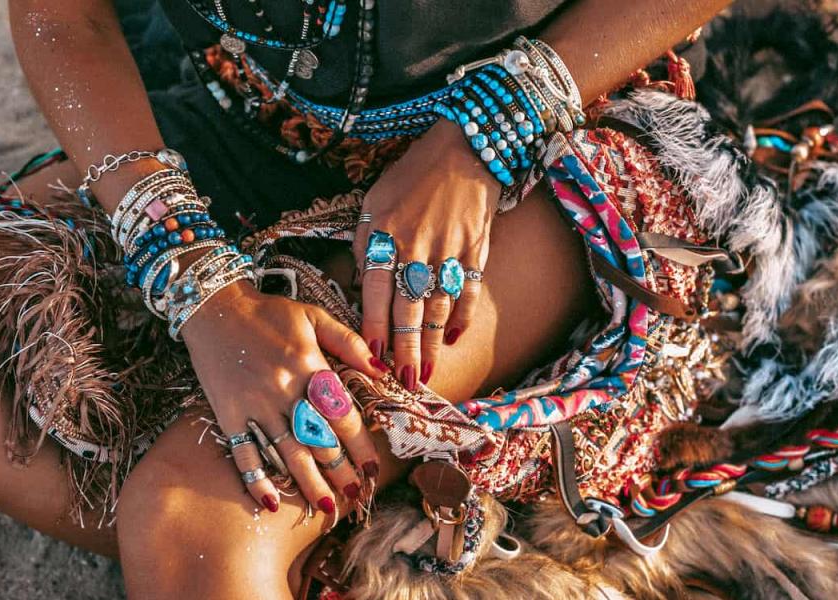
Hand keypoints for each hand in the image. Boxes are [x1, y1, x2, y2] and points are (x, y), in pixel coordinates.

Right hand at [182, 282, 386, 514]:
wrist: (214, 308)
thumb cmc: (270, 313)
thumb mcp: (315, 316)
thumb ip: (350, 342)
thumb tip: (383, 369)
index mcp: (309, 367)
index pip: (343, 416)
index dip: (360, 445)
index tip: (373, 467)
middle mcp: (284, 391)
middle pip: (319, 441)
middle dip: (340, 472)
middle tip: (356, 495)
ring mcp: (255, 406)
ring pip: (287, 454)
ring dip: (308, 484)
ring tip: (327, 507)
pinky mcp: (228, 415)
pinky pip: (244, 454)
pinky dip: (256, 480)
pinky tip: (271, 503)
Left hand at [353, 119, 501, 389]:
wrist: (464, 149)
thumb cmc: (412, 177)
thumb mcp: (374, 203)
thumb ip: (366, 244)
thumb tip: (362, 285)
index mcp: (385, 234)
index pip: (376, 291)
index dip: (375, 326)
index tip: (373, 357)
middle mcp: (415, 246)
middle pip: (408, 309)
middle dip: (404, 350)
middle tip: (401, 383)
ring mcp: (448, 250)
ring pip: (436, 308)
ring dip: (429, 344)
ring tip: (424, 373)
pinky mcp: (475, 251)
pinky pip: (466, 292)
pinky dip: (460, 317)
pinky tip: (451, 338)